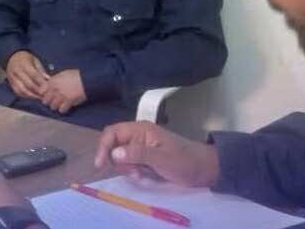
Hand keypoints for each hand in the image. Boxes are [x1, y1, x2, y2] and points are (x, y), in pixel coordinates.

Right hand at [5, 51, 49, 99]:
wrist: (12, 58)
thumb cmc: (26, 59)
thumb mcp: (35, 61)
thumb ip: (41, 71)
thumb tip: (49, 79)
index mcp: (24, 63)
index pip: (34, 75)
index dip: (41, 82)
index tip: (48, 87)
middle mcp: (16, 71)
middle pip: (28, 84)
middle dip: (38, 91)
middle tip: (46, 94)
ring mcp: (12, 79)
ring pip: (23, 90)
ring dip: (32, 95)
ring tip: (40, 97)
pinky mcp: (11, 84)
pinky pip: (19, 92)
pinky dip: (26, 96)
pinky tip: (33, 96)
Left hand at [41, 69, 86, 113]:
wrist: (87, 79)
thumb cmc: (76, 75)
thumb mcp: (63, 74)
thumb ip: (55, 79)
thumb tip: (50, 83)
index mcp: (53, 81)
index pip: (41, 91)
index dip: (43, 94)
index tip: (46, 95)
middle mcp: (55, 89)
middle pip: (45, 101)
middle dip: (49, 101)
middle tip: (53, 101)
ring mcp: (61, 96)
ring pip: (52, 106)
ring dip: (56, 106)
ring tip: (60, 104)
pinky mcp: (68, 102)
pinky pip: (61, 110)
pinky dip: (63, 109)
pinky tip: (66, 107)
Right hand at [94, 121, 220, 186]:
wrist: (204, 170)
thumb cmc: (185, 161)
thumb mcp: (161, 158)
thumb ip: (137, 154)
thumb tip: (114, 153)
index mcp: (141, 129)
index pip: (112, 132)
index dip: (103, 146)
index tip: (100, 165)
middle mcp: (137, 135)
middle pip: (113, 144)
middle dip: (116, 160)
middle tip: (131, 172)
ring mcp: (140, 146)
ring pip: (119, 155)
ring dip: (125, 167)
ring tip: (140, 174)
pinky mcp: (143, 157)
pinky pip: (128, 163)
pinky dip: (131, 170)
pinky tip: (143, 175)